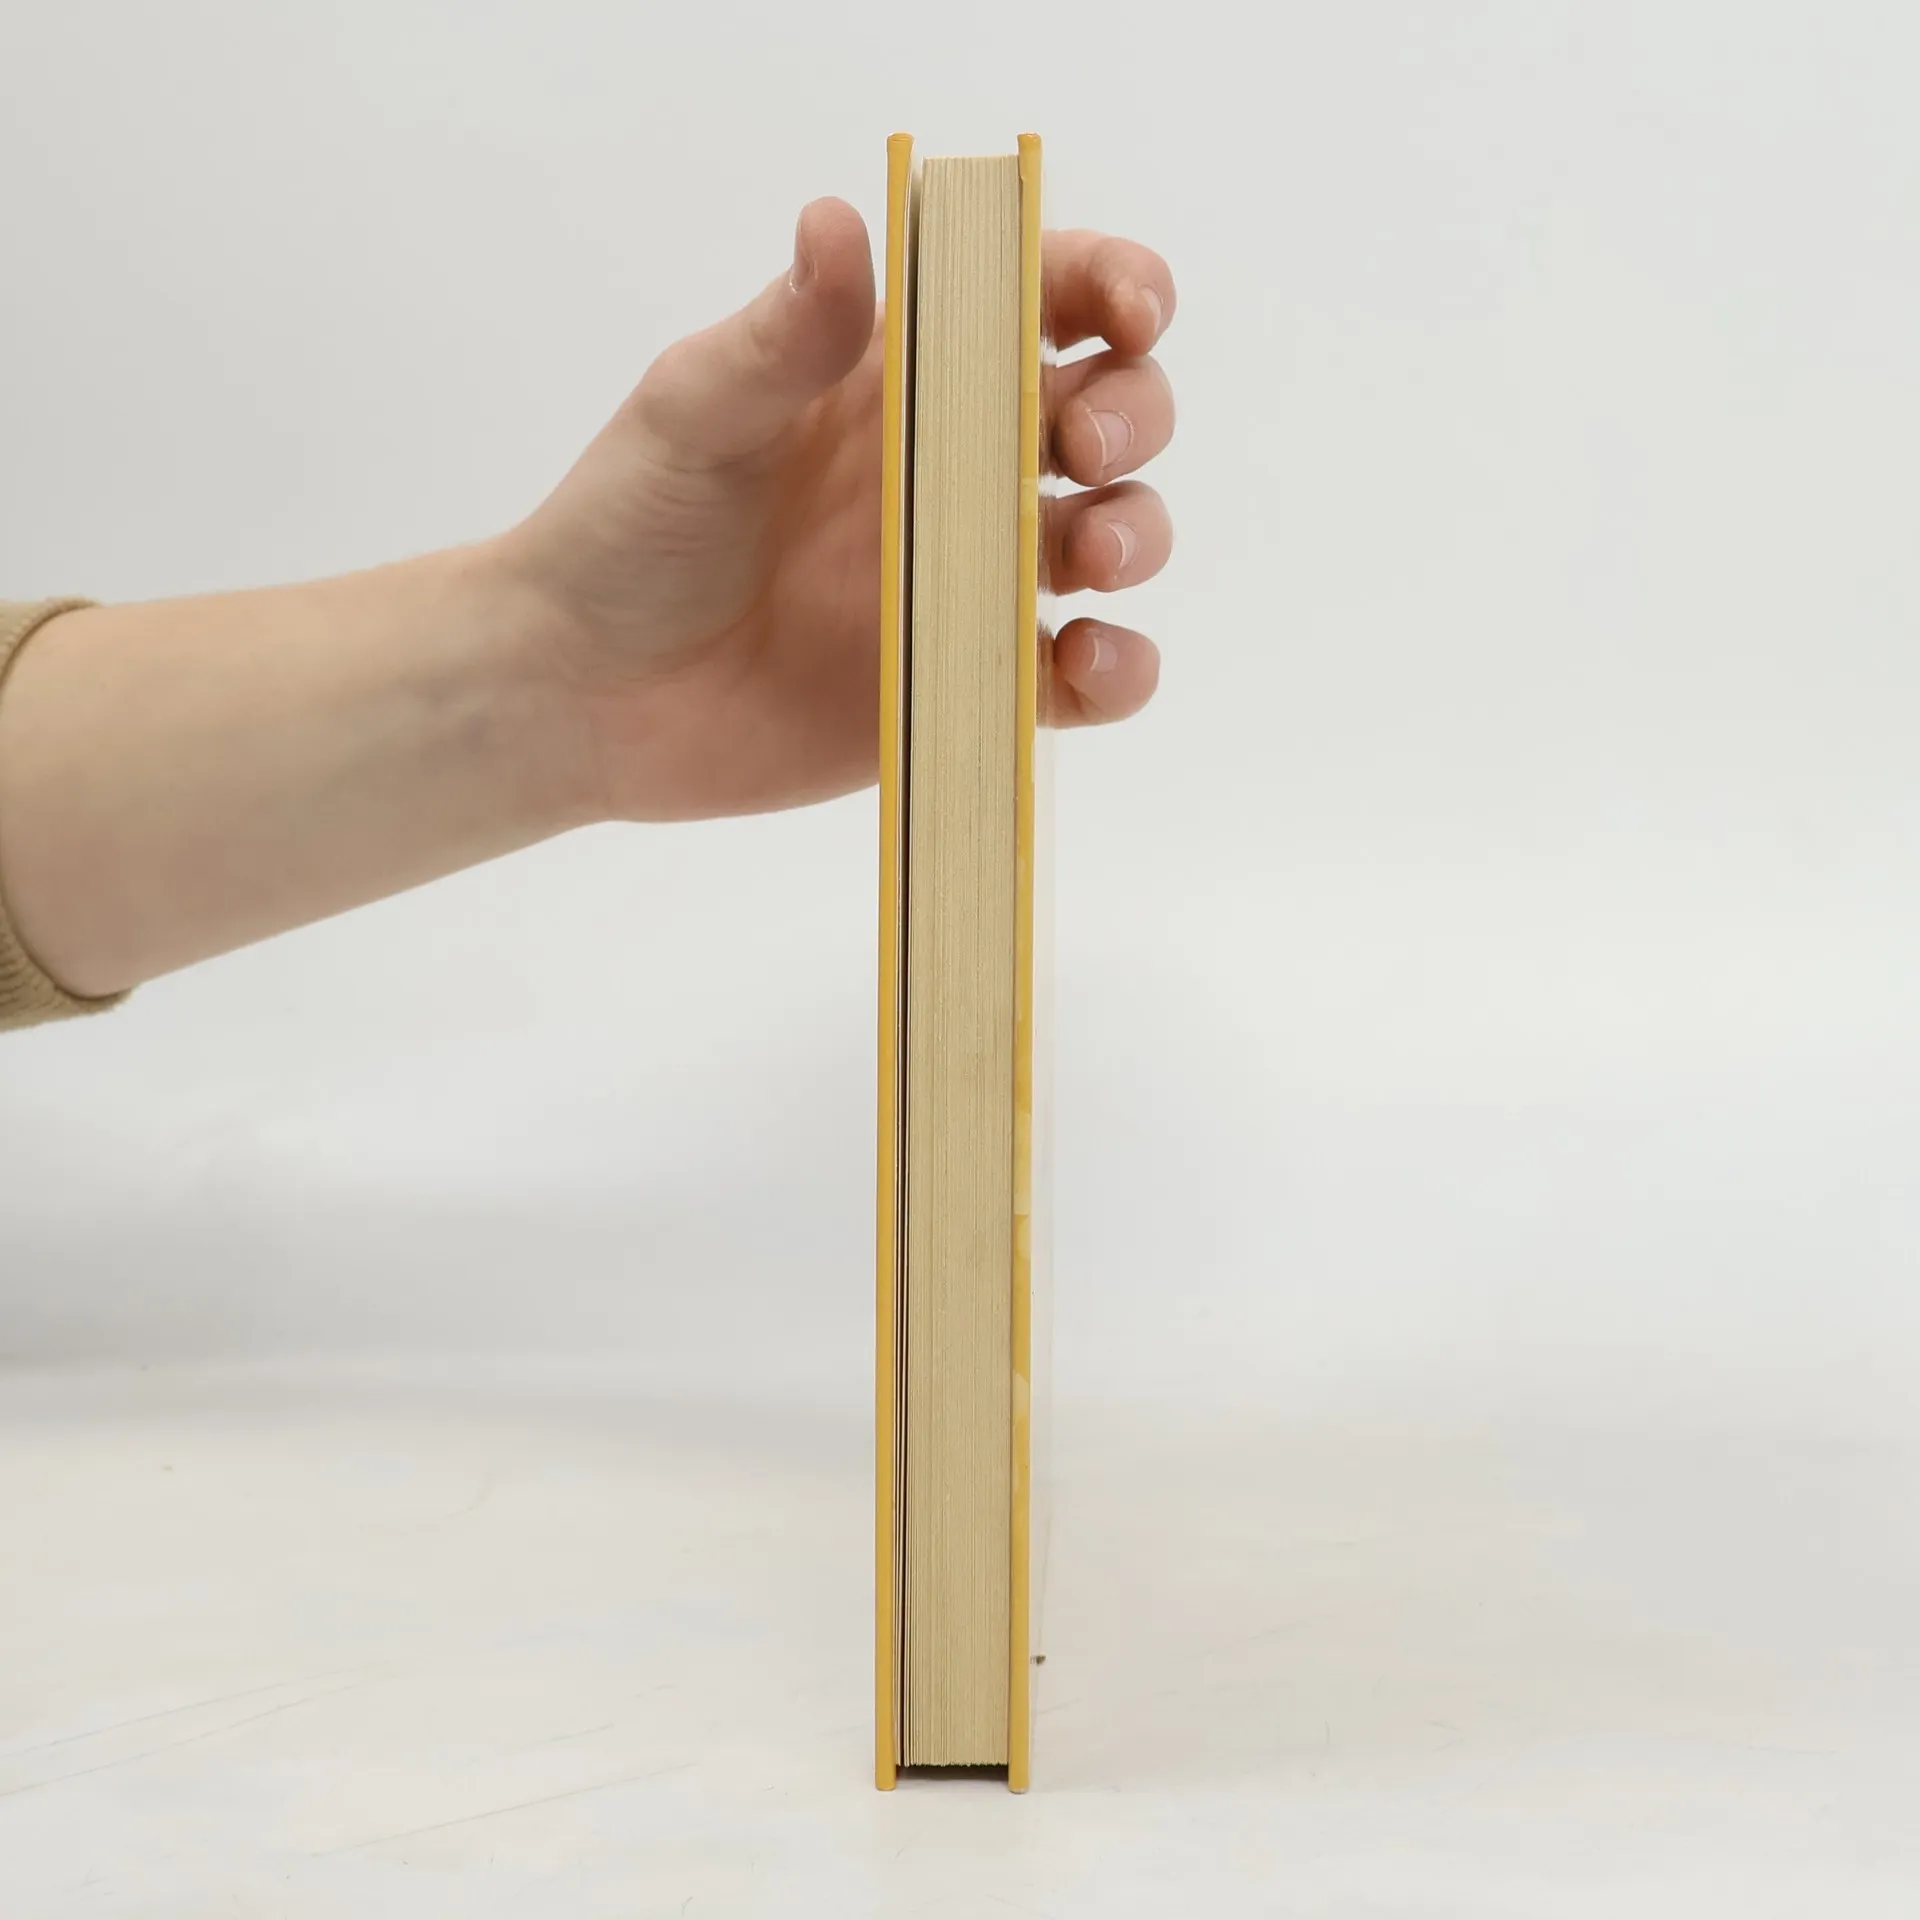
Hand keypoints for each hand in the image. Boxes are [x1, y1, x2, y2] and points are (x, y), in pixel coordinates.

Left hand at [496, 198, 1176, 822]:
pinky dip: (1119, 671)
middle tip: (1082, 448)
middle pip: (1111, 412)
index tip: (1130, 313)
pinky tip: (1085, 661)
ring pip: (1117, 537)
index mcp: (903, 377)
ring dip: (1139, 533)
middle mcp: (958, 468)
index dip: (1114, 288)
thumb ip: (781, 337)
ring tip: (1091, 557)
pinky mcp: (971, 683)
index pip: (1041, 300)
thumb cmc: (627, 531)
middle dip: (1135, 414)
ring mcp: (972, 580)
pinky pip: (1085, 679)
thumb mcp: (692, 414)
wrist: (588, 693)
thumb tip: (842, 221)